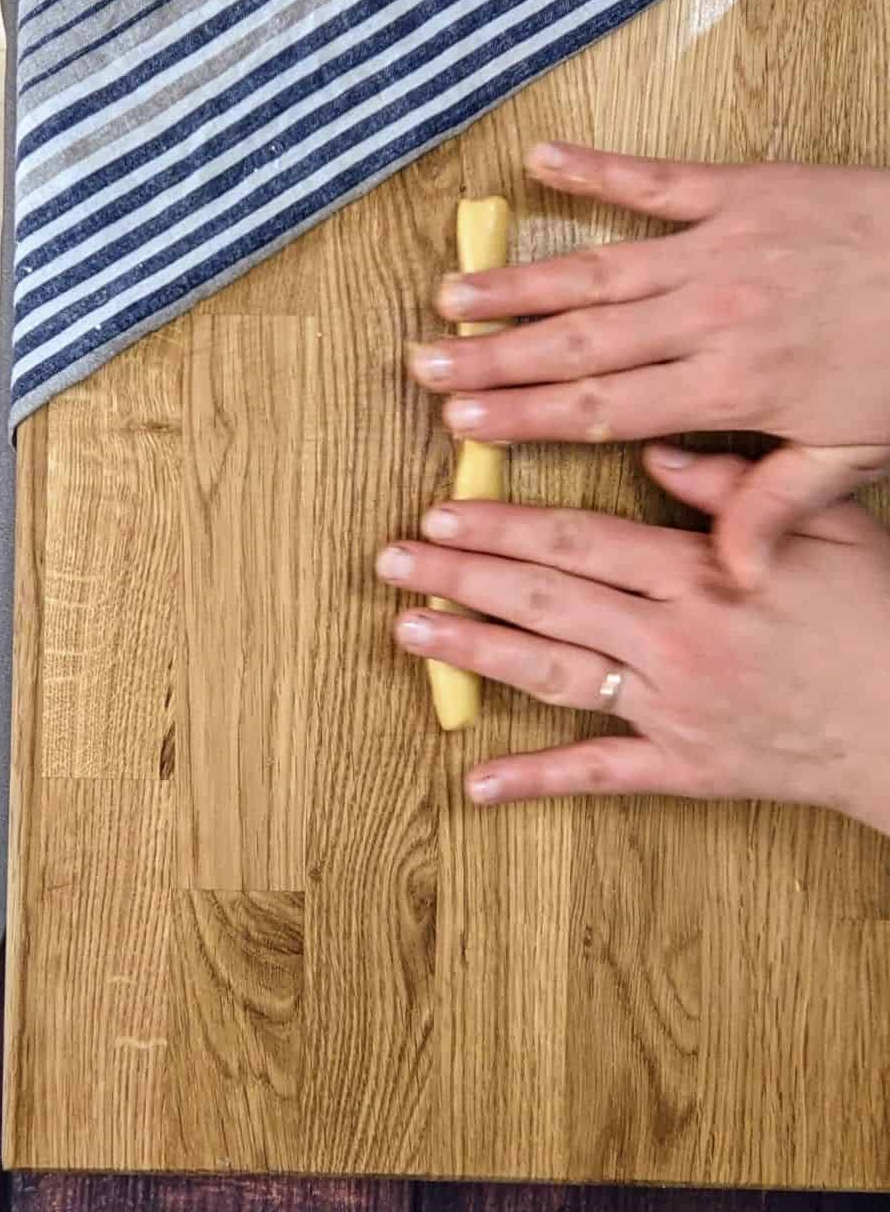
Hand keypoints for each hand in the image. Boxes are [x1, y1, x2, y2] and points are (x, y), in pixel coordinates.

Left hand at [376, 447, 889, 835]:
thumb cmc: (879, 618)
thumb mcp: (827, 528)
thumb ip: (736, 487)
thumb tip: (656, 452)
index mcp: (700, 573)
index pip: (575, 541)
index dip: (501, 526)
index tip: (443, 511)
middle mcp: (673, 638)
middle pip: (545, 599)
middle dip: (461, 575)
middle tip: (395, 559)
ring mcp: (674, 708)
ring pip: (552, 673)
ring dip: (474, 651)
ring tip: (407, 630)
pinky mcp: (685, 768)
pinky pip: (599, 776)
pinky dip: (536, 780)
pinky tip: (476, 782)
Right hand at [409, 144, 889, 588]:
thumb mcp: (860, 454)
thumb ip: (780, 505)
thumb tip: (725, 574)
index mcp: (733, 388)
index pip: (605, 409)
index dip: (526, 418)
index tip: (464, 427)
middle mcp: (709, 316)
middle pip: (580, 344)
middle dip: (494, 359)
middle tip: (425, 368)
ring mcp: (720, 247)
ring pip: (597, 271)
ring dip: (519, 284)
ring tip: (453, 296)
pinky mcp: (741, 189)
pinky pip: (654, 179)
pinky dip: (596, 171)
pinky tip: (542, 161)